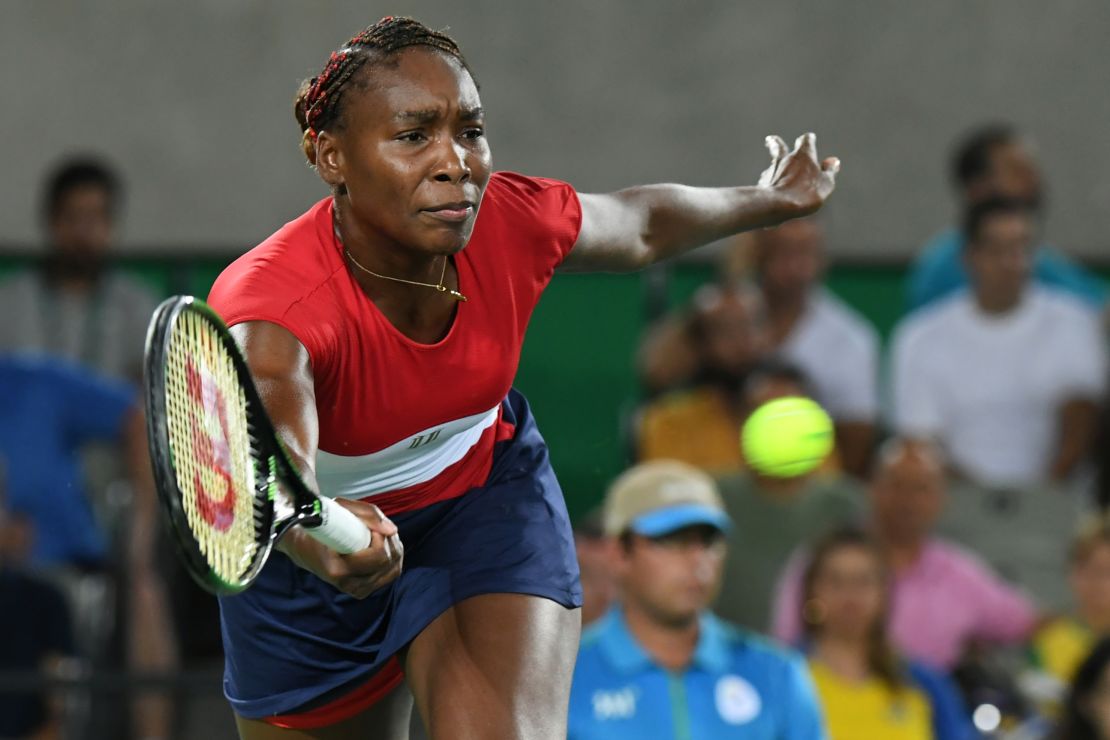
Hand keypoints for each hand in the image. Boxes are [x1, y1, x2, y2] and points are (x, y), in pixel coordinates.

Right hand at [279, 498, 403, 598]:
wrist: (304, 549)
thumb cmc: (322, 525)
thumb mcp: (341, 508)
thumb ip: (369, 514)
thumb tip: (392, 530)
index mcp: (338, 569)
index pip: (378, 556)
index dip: (381, 537)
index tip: (368, 526)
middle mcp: (347, 584)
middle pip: (388, 562)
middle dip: (388, 541)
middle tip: (373, 529)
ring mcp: (356, 590)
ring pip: (393, 569)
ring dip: (392, 548)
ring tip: (375, 537)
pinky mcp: (363, 591)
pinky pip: (391, 574)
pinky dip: (392, 559)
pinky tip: (380, 548)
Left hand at [758, 133, 839, 216]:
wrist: (774, 205)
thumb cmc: (804, 193)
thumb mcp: (825, 184)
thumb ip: (829, 172)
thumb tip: (833, 161)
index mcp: (803, 155)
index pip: (806, 140)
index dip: (809, 139)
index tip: (810, 138)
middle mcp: (785, 159)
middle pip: (779, 146)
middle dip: (776, 142)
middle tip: (771, 140)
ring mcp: (771, 171)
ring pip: (772, 164)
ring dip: (774, 164)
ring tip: (773, 166)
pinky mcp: (762, 184)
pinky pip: (766, 180)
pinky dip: (769, 181)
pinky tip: (769, 186)